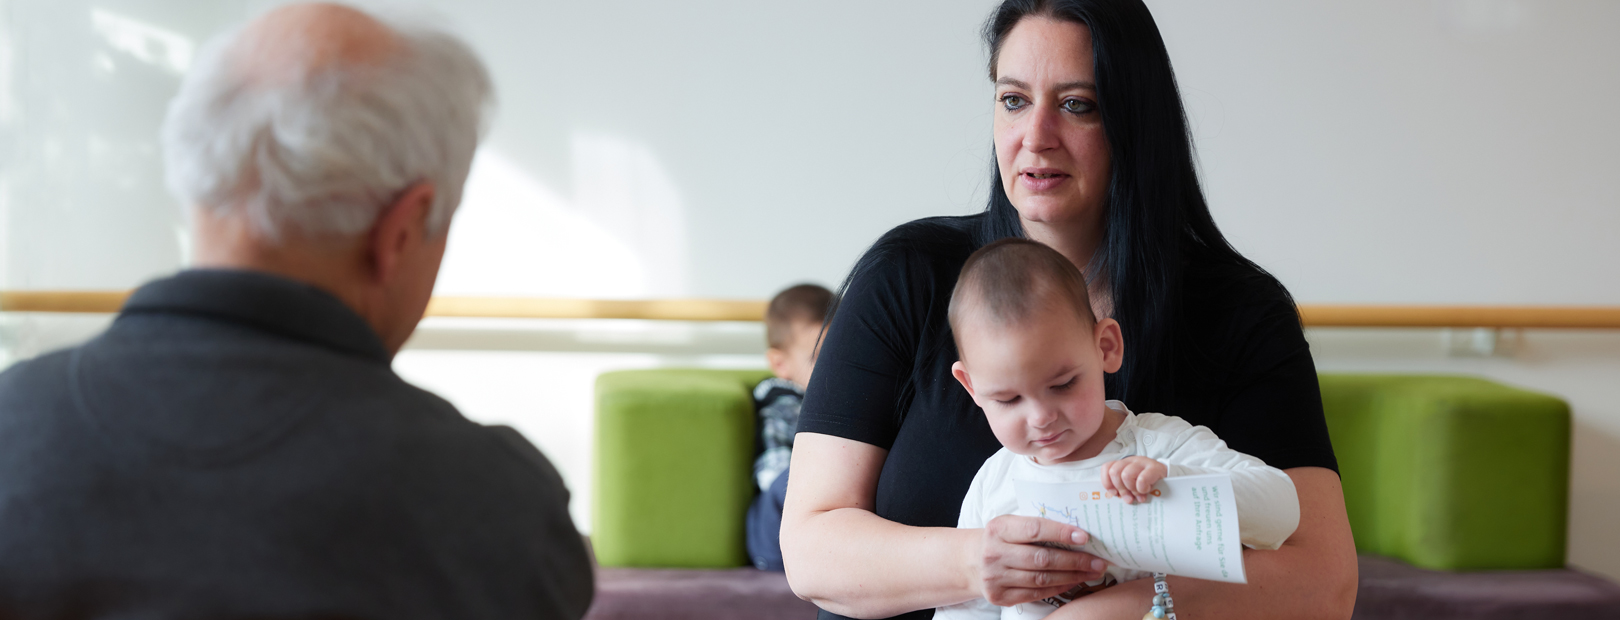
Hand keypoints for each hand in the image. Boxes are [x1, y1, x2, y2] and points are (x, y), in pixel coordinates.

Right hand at [976, 514, 1109, 606]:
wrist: (972, 562)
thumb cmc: (1001, 539)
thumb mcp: (1010, 525)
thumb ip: (1036, 526)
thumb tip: (1077, 531)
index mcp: (998, 528)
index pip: (1034, 529)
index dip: (1061, 533)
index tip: (1084, 537)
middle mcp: (994, 553)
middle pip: (1042, 559)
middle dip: (1075, 560)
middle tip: (1098, 560)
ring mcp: (996, 577)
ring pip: (1042, 579)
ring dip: (1072, 576)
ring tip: (1092, 572)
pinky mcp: (1000, 596)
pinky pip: (1036, 593)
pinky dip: (1059, 587)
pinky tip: (1074, 582)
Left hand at [1101, 456, 1165, 503]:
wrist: (1169, 478)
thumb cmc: (1148, 484)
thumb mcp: (1132, 485)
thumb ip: (1123, 489)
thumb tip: (1117, 497)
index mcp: (1123, 464)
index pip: (1107, 468)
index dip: (1107, 482)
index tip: (1115, 493)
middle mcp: (1131, 461)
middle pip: (1114, 472)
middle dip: (1120, 488)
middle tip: (1129, 497)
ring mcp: (1142, 462)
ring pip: (1126, 475)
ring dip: (1132, 489)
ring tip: (1139, 494)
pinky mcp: (1154, 467)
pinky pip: (1141, 479)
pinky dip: (1142, 488)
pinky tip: (1146, 491)